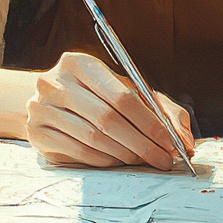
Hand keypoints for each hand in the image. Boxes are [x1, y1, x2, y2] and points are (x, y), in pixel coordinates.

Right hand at [26, 51, 194, 169]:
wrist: (46, 100)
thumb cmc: (95, 94)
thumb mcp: (125, 88)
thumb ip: (161, 108)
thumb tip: (185, 138)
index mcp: (79, 62)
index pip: (122, 96)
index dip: (150, 123)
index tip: (171, 142)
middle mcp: (55, 83)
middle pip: (107, 120)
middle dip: (142, 144)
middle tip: (163, 159)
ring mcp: (41, 109)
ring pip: (94, 139)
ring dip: (125, 154)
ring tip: (144, 159)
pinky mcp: (37, 134)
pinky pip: (79, 153)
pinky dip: (105, 160)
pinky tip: (119, 160)